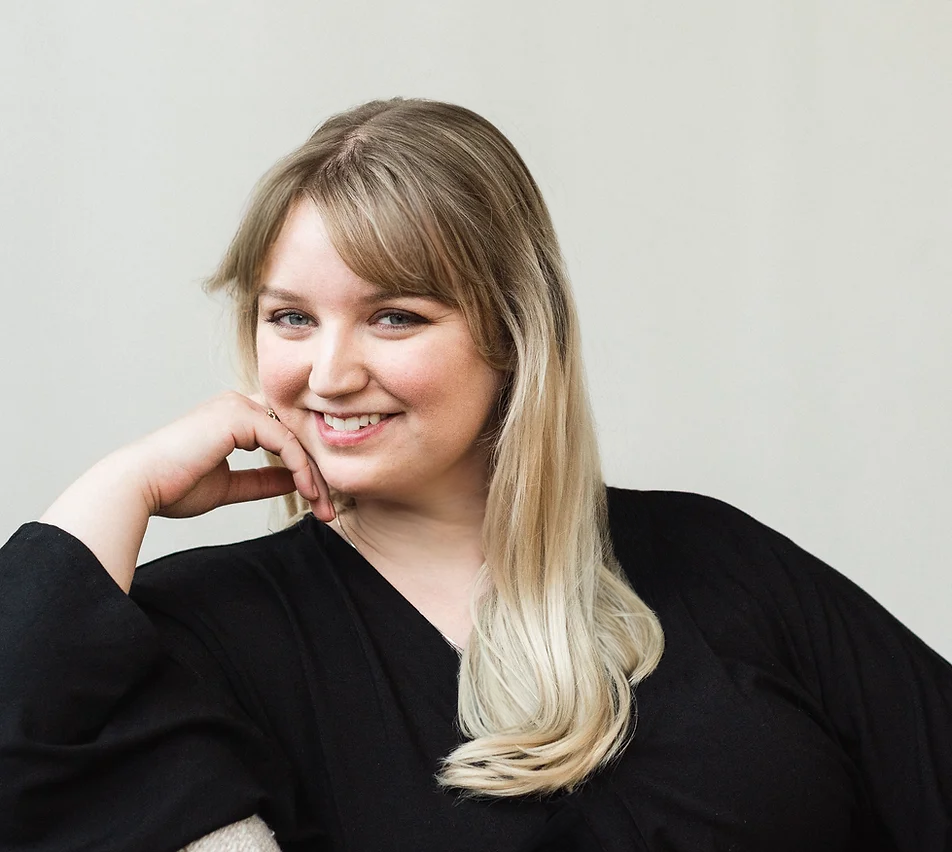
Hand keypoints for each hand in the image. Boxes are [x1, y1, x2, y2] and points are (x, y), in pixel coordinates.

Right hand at [129, 392, 333, 520]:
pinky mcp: (239, 416)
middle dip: (316, 473)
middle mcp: (237, 404)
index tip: (318, 503)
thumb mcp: (229, 486)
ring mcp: (238, 406)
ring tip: (324, 508)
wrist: (139, 488)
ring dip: (314, 475)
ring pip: (295, 439)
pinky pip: (286, 442)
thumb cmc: (172, 487)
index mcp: (232, 417)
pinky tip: (308, 492)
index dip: (304, 469)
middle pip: (294, 436)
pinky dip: (301, 468)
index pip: (283, 437)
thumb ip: (262, 480)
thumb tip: (294, 482)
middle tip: (329, 510)